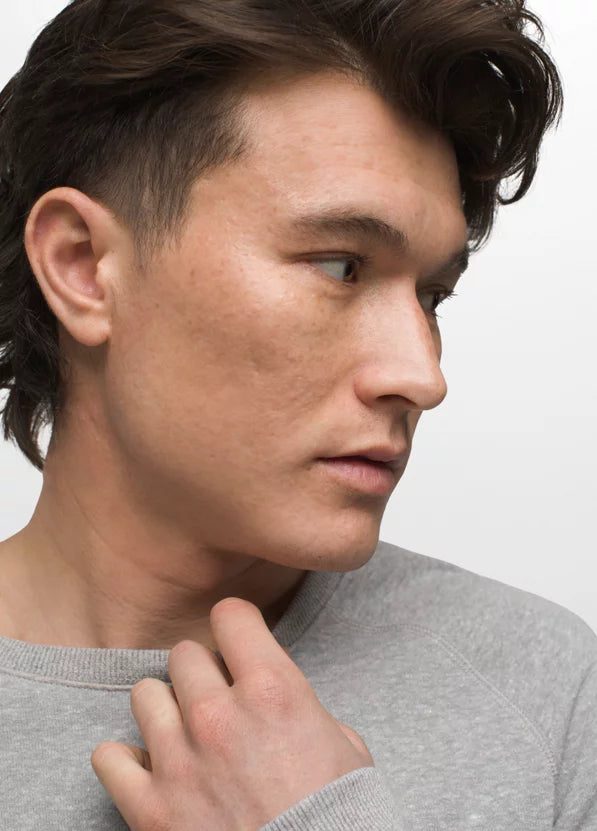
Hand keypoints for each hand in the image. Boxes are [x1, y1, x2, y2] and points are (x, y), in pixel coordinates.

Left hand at [90, 597, 373, 830]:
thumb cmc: (339, 816)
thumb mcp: (343, 746)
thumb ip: (303, 706)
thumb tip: (283, 697)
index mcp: (273, 691)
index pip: (230, 614)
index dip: (237, 625)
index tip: (238, 640)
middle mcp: (220, 716)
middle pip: (185, 654)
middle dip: (202, 672)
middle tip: (218, 699)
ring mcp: (180, 761)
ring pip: (145, 694)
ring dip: (165, 709)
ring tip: (184, 732)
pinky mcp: (151, 808)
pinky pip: (108, 758)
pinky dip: (125, 761)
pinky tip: (150, 767)